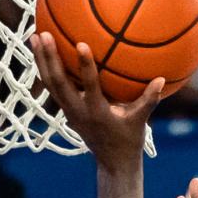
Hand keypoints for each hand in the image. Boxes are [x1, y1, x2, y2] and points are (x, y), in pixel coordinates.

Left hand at [29, 33, 161, 171]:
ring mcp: (69, 111)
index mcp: (97, 113)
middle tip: (43, 34)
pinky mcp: (66, 110)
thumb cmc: (129, 141)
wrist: (112, 163)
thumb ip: (149, 100)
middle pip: (58, 83)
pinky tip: (43, 50)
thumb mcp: (141, 122)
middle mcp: (78, 111)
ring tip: (34, 35)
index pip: (89, 87)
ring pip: (49, 83)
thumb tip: (162, 79)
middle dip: (50, 59)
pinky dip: (46, 68)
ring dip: (41, 60)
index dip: (84, 66)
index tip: (81, 44)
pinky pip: (52, 86)